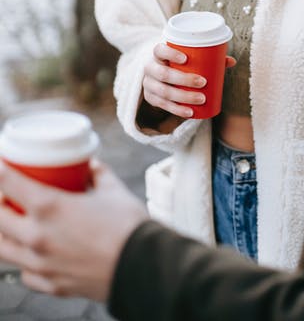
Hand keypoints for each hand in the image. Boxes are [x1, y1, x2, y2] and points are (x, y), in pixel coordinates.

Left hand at [0, 160, 146, 300]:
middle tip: (6, 195)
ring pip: (3, 249)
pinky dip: (25, 261)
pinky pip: (25, 273)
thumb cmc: (128, 226)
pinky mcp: (52, 285)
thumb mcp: (113, 189)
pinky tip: (34, 254)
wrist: (142, 266)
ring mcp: (41, 265)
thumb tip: (91, 166)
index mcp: (49, 208)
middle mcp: (37, 237)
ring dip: (3, 233)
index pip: (8, 183)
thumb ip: (98, 174)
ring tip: (12, 224)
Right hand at [143, 43, 235, 117]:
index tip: (186, 59)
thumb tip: (231, 61)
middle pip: (163, 74)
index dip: (170, 53)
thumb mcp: (185, 56)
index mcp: (157, 53)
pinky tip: (190, 112)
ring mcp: (148, 84)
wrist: (157, 71)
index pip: (159, 50)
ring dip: (183, 97)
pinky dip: (177, 109)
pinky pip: (162, 105)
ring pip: (163, 92)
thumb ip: (207, 57)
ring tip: (201, 99)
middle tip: (203, 82)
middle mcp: (149, 67)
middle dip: (184, 80)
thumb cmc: (176, 62)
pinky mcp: (150, 97)